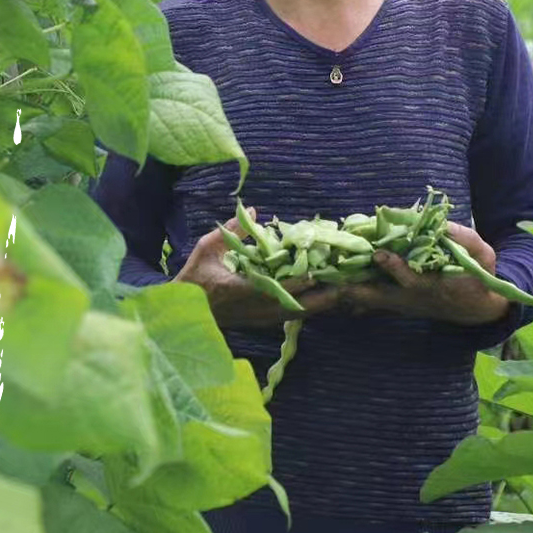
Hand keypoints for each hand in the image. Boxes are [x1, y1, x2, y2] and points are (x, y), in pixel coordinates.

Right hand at [175, 208, 339, 327]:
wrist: (186, 313)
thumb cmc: (194, 279)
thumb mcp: (208, 249)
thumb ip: (232, 231)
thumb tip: (255, 211)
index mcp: (240, 291)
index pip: (275, 291)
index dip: (298, 284)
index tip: (317, 272)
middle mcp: (256, 310)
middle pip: (297, 308)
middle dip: (322, 297)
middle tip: (345, 283)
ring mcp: (261, 319)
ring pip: (298, 314)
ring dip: (320, 302)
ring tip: (343, 288)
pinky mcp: (264, 322)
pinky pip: (293, 315)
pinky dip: (310, 305)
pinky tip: (325, 296)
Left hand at [339, 222, 509, 325]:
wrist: (477, 308)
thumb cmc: (478, 275)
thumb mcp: (482, 253)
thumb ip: (463, 237)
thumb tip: (441, 223)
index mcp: (431, 285)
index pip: (409, 278)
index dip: (394, 267)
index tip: (378, 254)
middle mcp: (410, 298)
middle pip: (375, 296)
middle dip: (350, 289)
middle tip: (325, 281)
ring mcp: (399, 304)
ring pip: (365, 301)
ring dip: (342, 294)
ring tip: (314, 286)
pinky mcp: (394, 305)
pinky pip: (365, 303)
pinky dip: (347, 296)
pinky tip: (324, 288)